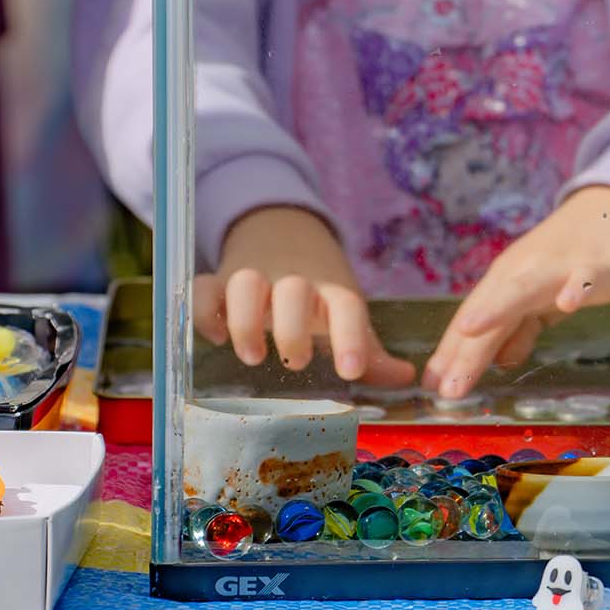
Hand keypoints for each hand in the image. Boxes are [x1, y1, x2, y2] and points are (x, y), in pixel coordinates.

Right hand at [193, 206, 413, 384]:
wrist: (284, 230)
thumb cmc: (320, 289)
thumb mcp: (346, 311)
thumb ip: (370, 351)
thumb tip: (406, 379)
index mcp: (332, 289)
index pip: (347, 307)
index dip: (351, 339)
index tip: (351, 372)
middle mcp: (294, 279)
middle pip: (293, 291)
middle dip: (292, 328)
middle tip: (296, 361)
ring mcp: (254, 275)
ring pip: (245, 284)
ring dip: (245, 321)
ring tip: (254, 355)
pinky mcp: (219, 278)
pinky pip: (203, 288)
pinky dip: (203, 312)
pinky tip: (215, 337)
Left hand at [424, 186, 609, 399]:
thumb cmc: (576, 258)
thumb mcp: (543, 300)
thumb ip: (522, 328)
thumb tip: (500, 361)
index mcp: (508, 281)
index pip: (472, 320)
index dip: (451, 353)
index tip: (431, 387)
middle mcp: (524, 270)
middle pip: (489, 312)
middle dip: (466, 350)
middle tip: (447, 388)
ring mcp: (559, 265)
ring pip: (523, 289)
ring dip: (496, 309)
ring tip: (471, 330)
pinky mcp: (597, 264)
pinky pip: (584, 277)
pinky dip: (575, 288)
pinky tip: (568, 303)